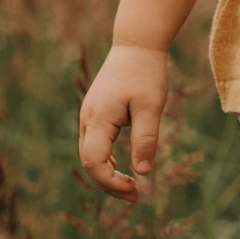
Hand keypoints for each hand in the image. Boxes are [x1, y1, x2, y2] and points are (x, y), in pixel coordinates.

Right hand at [77, 44, 170, 200]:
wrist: (137, 43)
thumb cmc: (145, 72)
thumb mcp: (151, 107)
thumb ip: (145, 139)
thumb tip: (143, 173)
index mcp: (98, 119)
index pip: (96, 163)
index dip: (113, 183)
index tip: (136, 190)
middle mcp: (88, 119)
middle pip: (90, 162)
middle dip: (110, 183)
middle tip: (136, 195)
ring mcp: (90, 115)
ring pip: (90, 154)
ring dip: (107, 172)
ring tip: (131, 185)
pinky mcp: (96, 111)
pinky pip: (94, 143)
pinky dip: (105, 159)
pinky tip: (120, 166)